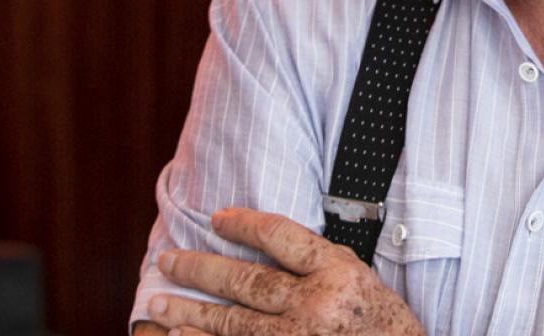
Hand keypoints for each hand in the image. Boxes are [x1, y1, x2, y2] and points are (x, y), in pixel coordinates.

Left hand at [146, 208, 423, 335]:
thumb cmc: (386, 326)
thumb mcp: (363, 281)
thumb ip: (320, 264)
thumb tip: (264, 249)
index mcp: (340, 272)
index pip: (281, 237)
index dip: (244, 224)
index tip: (216, 218)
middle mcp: (317, 304)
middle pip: (245, 281)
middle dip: (199, 270)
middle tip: (167, 260)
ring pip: (231, 322)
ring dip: (188, 311)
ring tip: (157, 302)